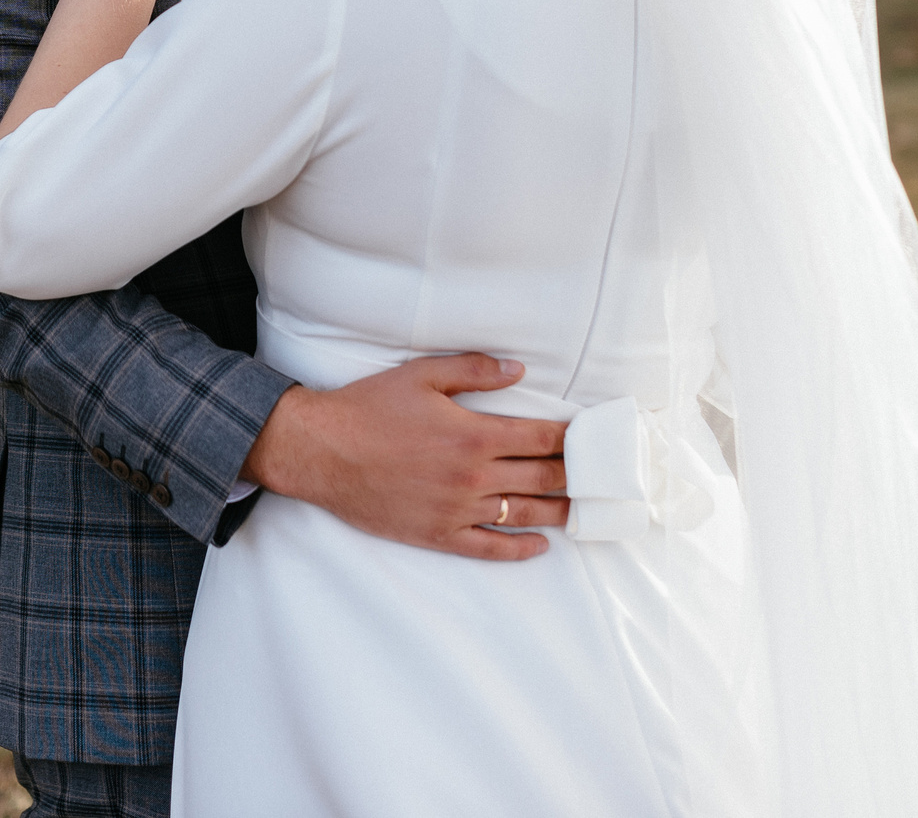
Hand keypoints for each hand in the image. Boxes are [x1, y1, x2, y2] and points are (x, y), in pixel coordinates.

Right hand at [241, 354, 569, 559]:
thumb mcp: (420, 376)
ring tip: (581, 508)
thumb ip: (473, 370)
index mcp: (473, 434)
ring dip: (559, 511)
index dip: (571, 437)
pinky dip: (520, 548)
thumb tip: (518, 370)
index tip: (589, 437)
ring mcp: (457, 510)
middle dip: (575, 474)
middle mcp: (472, 476)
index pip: (542, 437)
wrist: (321, 452)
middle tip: (597, 474)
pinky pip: (489, 547)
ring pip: (524, 513)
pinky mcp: (438, 534)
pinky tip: (539, 544)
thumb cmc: (368, 408)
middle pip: (543, 477)